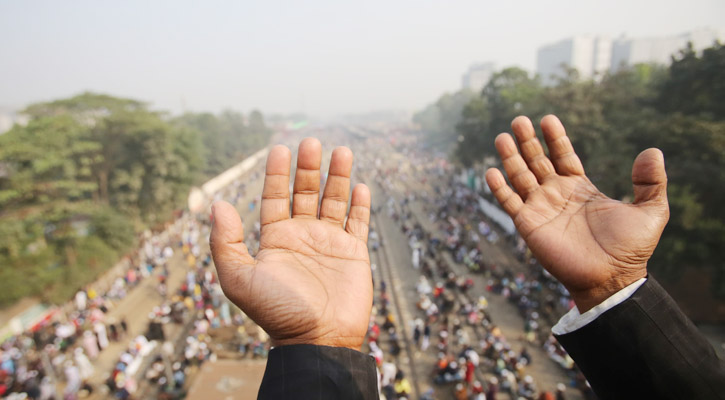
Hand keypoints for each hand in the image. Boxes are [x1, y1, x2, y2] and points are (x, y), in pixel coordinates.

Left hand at [210, 138, 371, 349]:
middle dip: (309, 167)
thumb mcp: (240, 278)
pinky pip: (358, 223)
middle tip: (311, 141)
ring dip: (338, 177)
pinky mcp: (354, 254)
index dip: (278, 173)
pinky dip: (360, 204)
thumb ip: (226, 242)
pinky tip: (360, 186)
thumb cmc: (276, 312)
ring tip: (341, 151)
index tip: (280, 148)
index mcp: (276, 238)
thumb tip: (218, 204)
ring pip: (334, 201)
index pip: (276, 197)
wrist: (316, 340)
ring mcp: (329, 243)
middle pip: (306, 192)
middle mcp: (303, 236)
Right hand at [485, 115, 668, 311]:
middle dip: (528, 141)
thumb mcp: (651, 211)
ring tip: (502, 137)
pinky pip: (510, 203)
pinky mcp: (528, 225)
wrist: (611, 278)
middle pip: (537, 161)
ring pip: (520, 177)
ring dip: (510, 157)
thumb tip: (652, 151)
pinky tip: (491, 171)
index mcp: (580, 188)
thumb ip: (651, 181)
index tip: (548, 119)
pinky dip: (499, 188)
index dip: (555, 138)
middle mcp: (557, 195)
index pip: (563, 156)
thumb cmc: (630, 249)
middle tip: (518, 119)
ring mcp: (541, 209)